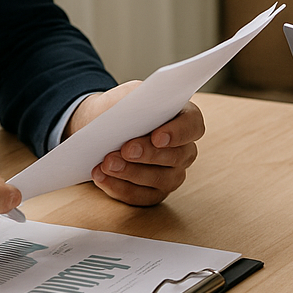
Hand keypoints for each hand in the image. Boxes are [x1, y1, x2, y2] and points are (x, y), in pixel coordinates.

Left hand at [65, 81, 203, 205]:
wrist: (99, 129)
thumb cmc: (118, 109)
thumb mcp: (126, 96)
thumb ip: (136, 100)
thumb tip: (136, 111)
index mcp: (183, 118)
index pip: (193, 126)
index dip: (179, 133)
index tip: (157, 137)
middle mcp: (184, 149)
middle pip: (177, 156)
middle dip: (149, 154)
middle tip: (126, 150)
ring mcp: (171, 174)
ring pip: (160, 179)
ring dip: (131, 172)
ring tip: (107, 163)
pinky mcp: (153, 193)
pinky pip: (140, 196)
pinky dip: (119, 187)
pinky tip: (101, 176)